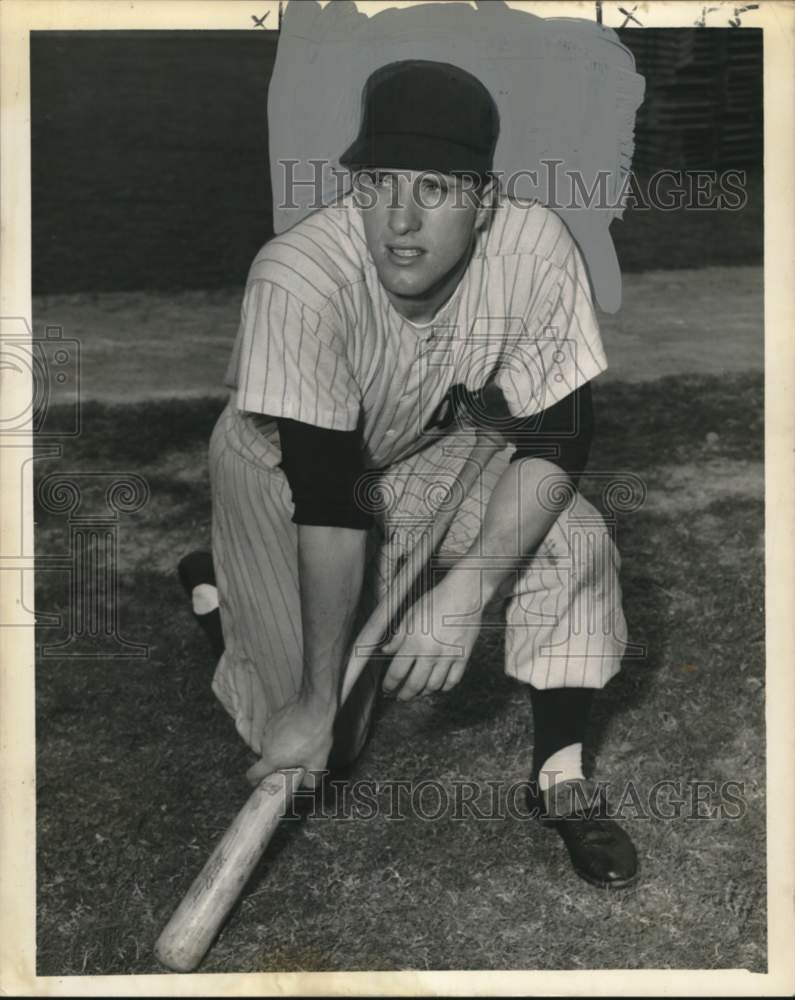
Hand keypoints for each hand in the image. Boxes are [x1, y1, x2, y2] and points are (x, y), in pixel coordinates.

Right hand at [246, 694, 335, 788]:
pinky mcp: (274, 717)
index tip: (261, 783)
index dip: (255, 781)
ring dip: (281, 747)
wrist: (315, 706)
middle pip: (266, 759)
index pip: (253, 774)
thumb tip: (308, 784)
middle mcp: (266, 744)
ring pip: (271, 744)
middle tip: (293, 762)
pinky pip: (276, 732)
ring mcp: (268, 729)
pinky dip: (283, 735)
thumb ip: (311, 778)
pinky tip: (298, 732)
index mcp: (272, 758)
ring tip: (299, 744)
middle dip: (277, 762)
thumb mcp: (317, 762)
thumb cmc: (314, 735)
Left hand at [381, 578, 482, 699]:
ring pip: (433, 686)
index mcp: (414, 641)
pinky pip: (452, 681)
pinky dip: (444, 687)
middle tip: (400, 696)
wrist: (464, 594)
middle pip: (414, 684)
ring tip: (418, 692)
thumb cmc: (436, 600)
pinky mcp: (463, 657)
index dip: (390, 684)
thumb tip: (386, 650)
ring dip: (423, 692)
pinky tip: (438, 685)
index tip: (387, 688)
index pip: (397, 672)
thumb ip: (398, 636)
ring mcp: (448, 656)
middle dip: (404, 694)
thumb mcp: (411, 614)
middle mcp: (430, 652)